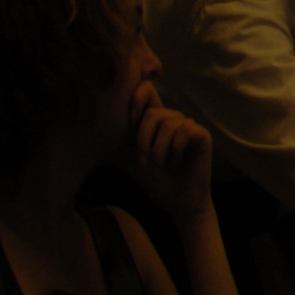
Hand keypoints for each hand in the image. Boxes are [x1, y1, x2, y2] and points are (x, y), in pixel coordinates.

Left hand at [122, 82, 213, 217]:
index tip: (130, 120)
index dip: (136, 96)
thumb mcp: (129, 160)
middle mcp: (173, 120)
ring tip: (158, 165)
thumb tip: (92, 129)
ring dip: (158, 148)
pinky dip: (174, 149)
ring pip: (168, 122)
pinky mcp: (202, 137)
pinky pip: (185, 130)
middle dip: (143, 138)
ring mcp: (189, 127)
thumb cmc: (156, 182)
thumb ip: (118, 141)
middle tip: (143, 161)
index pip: (146, 91)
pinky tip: (175, 163)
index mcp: (155, 122)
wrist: (178, 203)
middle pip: (154, 111)